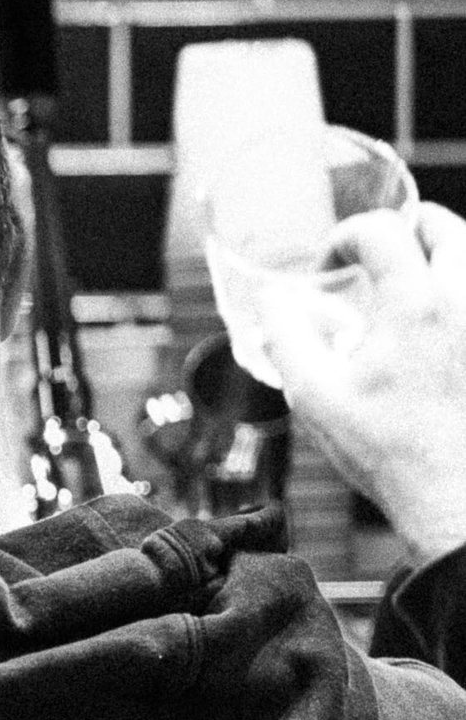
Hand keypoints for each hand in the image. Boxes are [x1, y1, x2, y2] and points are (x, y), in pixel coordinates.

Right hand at [258, 203, 465, 565]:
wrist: (452, 493)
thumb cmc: (387, 450)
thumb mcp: (314, 395)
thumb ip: (286, 337)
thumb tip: (273, 301)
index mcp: (415, 305)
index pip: (383, 231)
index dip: (344, 239)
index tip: (327, 270)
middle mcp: (462, 302)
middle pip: (445, 226)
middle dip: (404, 230)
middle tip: (373, 258)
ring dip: (435, 257)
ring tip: (401, 287)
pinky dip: (450, 295)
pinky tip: (426, 328)